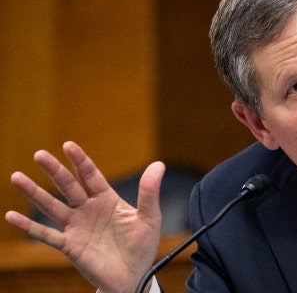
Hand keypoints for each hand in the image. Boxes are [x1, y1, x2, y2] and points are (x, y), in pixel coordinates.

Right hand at [5, 141, 163, 292]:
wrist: (134, 276)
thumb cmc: (142, 246)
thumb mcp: (150, 218)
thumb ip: (149, 192)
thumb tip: (158, 164)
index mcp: (107, 199)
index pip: (90, 175)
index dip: (80, 161)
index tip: (68, 145)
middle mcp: (88, 209)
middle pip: (68, 186)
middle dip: (55, 170)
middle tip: (40, 154)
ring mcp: (77, 227)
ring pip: (52, 206)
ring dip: (35, 193)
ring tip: (17, 177)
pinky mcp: (70, 246)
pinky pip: (47, 235)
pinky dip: (30, 226)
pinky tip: (12, 215)